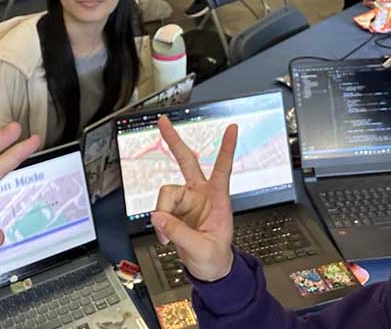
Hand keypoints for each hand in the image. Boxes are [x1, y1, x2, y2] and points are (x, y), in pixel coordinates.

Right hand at [150, 115, 236, 282]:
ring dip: (162, 213)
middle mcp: (201, 193)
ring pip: (165, 192)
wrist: (209, 268)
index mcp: (218, 198)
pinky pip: (159, 208)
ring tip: (167, 235)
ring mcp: (187, 200)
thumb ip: (178, 233)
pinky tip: (165, 235)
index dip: (227, 147)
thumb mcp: (201, 248)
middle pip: (186, 161)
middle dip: (174, 141)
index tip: (232, 127)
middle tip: (163, 122)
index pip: (223, 168)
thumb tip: (158, 216)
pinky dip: (159, 223)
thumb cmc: (214, 257)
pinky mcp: (174, 209)